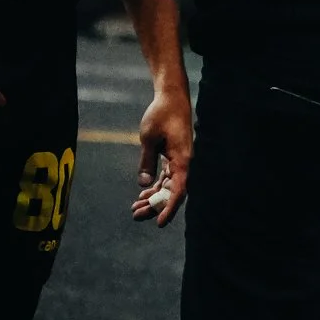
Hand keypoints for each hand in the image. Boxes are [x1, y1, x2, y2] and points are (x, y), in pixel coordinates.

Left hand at [132, 85, 192, 228]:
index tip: (159, 222)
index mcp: (183, 159)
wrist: (171, 97)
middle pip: (171, 193)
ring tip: (135, 209)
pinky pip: (166, 178)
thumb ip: (147, 161)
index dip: (169, 208)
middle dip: (154, 207)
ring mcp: (180, 161)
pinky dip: (155, 187)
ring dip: (153, 199)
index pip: (178, 191)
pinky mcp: (174, 157)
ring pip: (168, 187)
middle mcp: (184, 164)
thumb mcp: (149, 138)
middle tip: (135, 216)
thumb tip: (143, 184)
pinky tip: (142, 195)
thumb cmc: (161, 114)